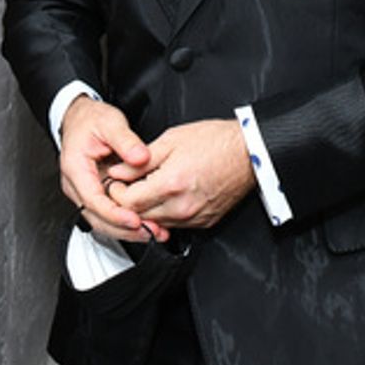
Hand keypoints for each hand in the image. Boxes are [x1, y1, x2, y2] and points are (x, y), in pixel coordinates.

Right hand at [58, 95, 163, 241]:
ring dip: (126, 230)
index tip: (134, 219)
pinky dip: (125, 222)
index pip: (93, 200)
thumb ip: (126, 140)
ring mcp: (85, 192)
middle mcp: (76, 185)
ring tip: (154, 231)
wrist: (81, 118)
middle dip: (123, 229)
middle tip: (151, 230)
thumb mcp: (110, 123)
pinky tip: (146, 223)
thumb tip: (140, 157)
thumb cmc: (91, 121)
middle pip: (97, 217)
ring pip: (102, 221)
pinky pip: (108, 214)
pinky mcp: (95, 194)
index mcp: (75, 168)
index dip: (114, 213)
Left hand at [106, 119, 255, 230]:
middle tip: (129, 184)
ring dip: (147, 209)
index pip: (128, 202)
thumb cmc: (215, 141)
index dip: (117, 192)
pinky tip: (169, 195)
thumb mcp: (171, 140)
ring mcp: (194, 218)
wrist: (248, 152)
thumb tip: (118, 171)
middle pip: (139, 216)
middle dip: (129, 202)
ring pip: (156, 223)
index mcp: (171, 184)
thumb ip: (139, 160)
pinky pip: (175, 225)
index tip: (118, 181)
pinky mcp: (204, 223)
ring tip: (149, 187)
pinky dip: (166, 213)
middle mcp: (181, 207)